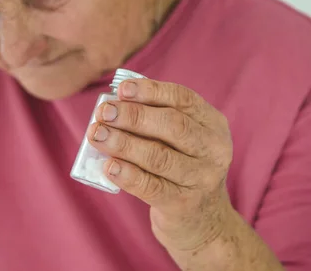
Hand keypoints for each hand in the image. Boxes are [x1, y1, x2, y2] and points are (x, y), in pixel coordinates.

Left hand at [87, 79, 234, 252]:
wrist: (204, 221)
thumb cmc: (181, 168)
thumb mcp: (183, 141)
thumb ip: (156, 120)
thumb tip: (114, 103)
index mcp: (212, 125)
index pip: (183, 99)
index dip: (151, 91)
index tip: (122, 89)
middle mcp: (213, 150)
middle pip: (172, 126)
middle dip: (133, 116)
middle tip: (104, 112)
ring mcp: (201, 179)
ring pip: (158, 156)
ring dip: (123, 143)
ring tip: (97, 134)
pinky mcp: (183, 205)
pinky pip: (151, 187)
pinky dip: (127, 174)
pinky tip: (108, 166)